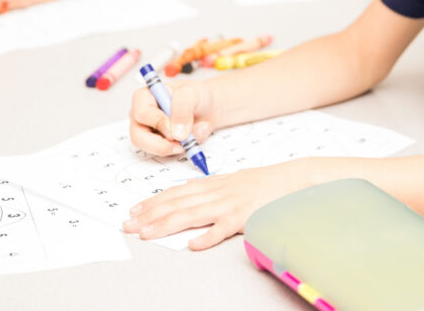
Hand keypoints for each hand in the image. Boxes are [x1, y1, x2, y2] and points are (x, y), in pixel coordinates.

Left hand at [122, 159, 318, 249]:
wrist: (295, 179)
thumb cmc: (266, 182)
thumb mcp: (235, 180)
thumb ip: (213, 187)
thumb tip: (190, 192)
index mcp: (215, 184)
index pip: (177, 192)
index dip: (154, 201)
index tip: (135, 210)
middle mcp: (218, 192)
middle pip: (178, 203)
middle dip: (150, 214)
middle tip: (129, 224)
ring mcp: (230, 204)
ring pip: (192, 214)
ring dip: (166, 224)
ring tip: (147, 233)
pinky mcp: (245, 218)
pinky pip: (223, 229)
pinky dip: (206, 237)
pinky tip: (192, 245)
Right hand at [129, 80, 215, 156]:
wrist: (207, 106)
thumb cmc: (195, 95)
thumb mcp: (191, 94)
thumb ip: (182, 109)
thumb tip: (177, 134)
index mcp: (144, 97)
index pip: (142, 113)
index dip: (158, 122)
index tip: (175, 129)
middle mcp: (142, 116)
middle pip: (138, 137)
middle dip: (162, 144)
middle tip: (182, 143)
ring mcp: (148, 132)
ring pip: (150, 149)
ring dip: (174, 147)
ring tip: (191, 138)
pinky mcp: (158, 144)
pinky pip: (164, 155)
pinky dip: (180, 150)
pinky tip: (191, 140)